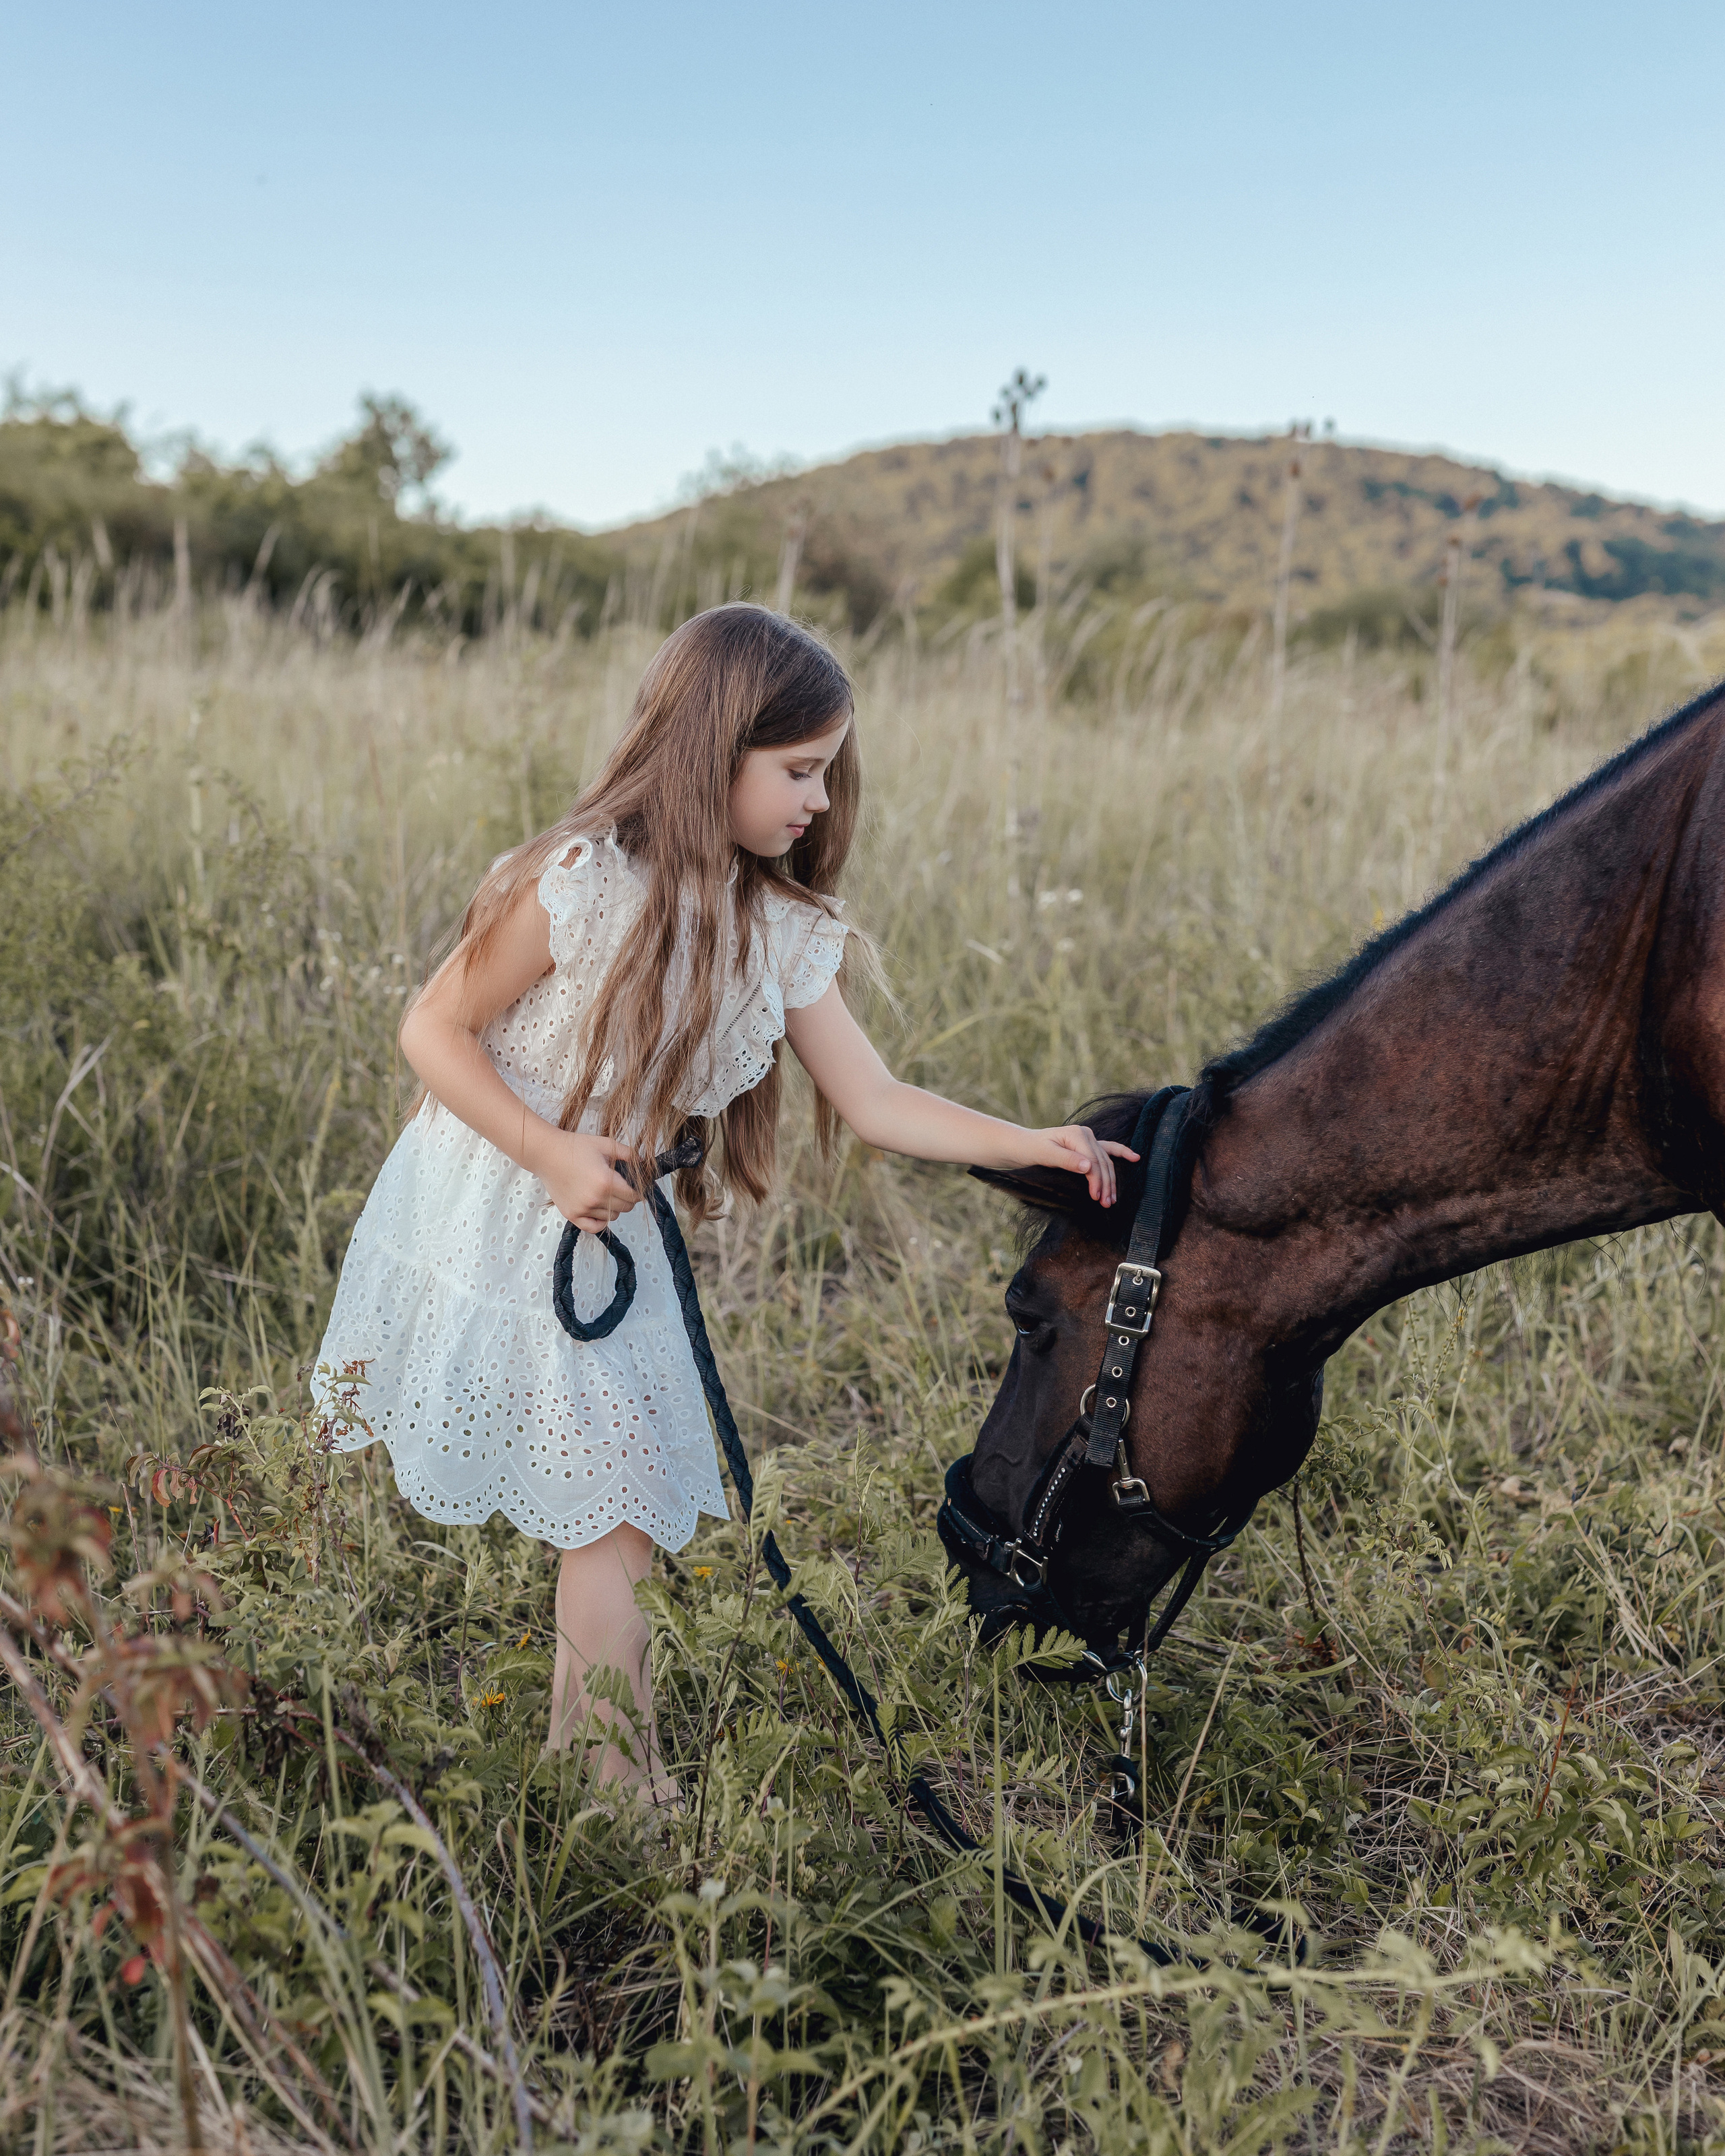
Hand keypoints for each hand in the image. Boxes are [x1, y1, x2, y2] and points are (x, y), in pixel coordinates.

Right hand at [536, 1131, 641, 1233]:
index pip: (634, 1196)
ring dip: (614, 1208)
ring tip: (607, 1195)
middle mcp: (595, 1198)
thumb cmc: (575, 1147)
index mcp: (606, 1181)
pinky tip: (599, 1210)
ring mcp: (583, 1209)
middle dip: (628, 1199)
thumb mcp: (606, 1144)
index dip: (638, 1191)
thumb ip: (628, 1154)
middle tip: (622, 1189)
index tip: (637, 1188)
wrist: (548, 1154)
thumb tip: (643, 1163)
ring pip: (612, 1217)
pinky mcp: (572, 1214)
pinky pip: (594, 1227)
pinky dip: (600, 1221)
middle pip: (625, 1208)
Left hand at [1016, 1125, 1138, 1207]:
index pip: (1094, 1161)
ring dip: (1111, 1180)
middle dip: (1106, 1184)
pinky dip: (1121, 1153)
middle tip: (1106, 1204)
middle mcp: (1086, 1134)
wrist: (1023, 1146)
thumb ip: (1067, 1160)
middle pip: (1102, 1163)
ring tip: (1112, 1199)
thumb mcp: (1046, 1155)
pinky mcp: (1088, 1145)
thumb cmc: (1031, 1150)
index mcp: (1077, 1134)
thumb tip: (1088, 1167)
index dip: (1096, 1181)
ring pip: (1106, 1161)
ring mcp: (1088, 1139)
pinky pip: (1108, 1150)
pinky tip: (1135, 1158)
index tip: (1096, 1198)